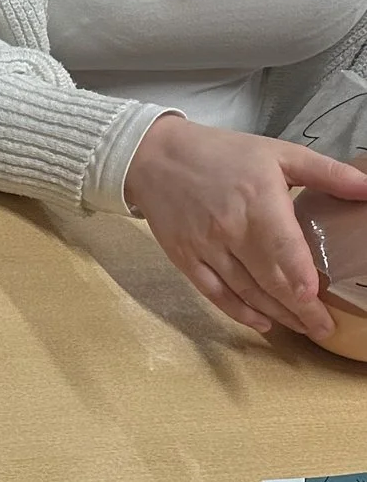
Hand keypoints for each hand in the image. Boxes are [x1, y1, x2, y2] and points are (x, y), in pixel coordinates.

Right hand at [123, 115, 366, 337]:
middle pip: (268, 279)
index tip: (316, 300)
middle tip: (324, 328)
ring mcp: (205, 249)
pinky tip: (262, 323)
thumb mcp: (278, 152)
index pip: (283, 249)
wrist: (154, 158)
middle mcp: (230, 231)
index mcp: (258, 202)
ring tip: (302, 328)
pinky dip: (238, 312)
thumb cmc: (222, 154)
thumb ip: (326, 171)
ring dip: (276, 314)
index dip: (299, 278)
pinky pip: (214, 293)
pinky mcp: (185, 259)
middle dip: (299, 309)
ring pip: (245, 291)